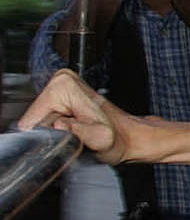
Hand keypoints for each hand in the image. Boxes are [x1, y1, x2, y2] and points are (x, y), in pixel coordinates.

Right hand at [17, 69, 134, 163]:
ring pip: (38, 122)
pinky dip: (56, 130)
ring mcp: (58, 87)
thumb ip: (78, 131)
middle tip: (75, 135)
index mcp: (64, 85)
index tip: (68, 136)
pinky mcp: (58, 97)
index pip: (32, 119)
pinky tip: (72, 130)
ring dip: (54, 132)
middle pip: (34, 119)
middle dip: (51, 133)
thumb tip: (58, 125)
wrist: (126, 136)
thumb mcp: (99, 138)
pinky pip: (44, 121)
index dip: (48, 134)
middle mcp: (60, 81)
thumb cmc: (116, 138)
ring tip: (75, 133)